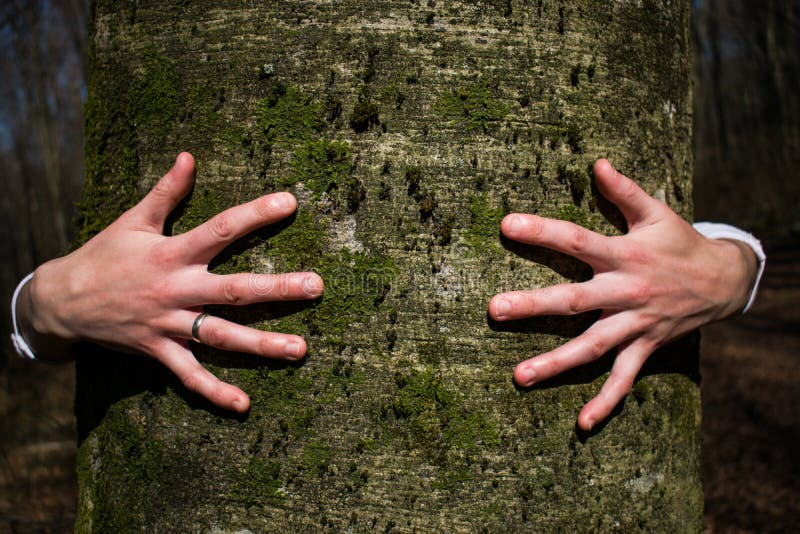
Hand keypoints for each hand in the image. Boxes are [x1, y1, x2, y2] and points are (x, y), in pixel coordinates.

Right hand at [18, 153, 323, 412]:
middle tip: (317, 286)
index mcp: (171, 253)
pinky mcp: (159, 351)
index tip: (291, 203)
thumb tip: (189, 156)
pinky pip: (189, 376)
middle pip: (232, 289)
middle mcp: (175, 289)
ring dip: (261, 344)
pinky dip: (214, 391)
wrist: (63, 301)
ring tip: (300, 349)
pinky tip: (244, 404)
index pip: (220, 229)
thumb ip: (166, 191)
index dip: (255, 215)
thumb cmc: (105, 255)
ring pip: (220, 336)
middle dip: (276, 288)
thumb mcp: (133, 219)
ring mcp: (168, 324)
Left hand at [489, 159, 757, 430]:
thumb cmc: (680, 242)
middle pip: (575, 300)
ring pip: (592, 346)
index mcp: (624, 255)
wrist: (724, 280)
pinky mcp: (645, 347)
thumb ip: (624, 190)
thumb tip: (596, 162)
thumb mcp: (657, 212)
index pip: (577, 240)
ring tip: (518, 376)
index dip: (542, 231)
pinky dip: (605, 401)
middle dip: (534, 305)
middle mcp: (626, 291)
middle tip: (494, 309)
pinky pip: (624, 378)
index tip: (506, 225)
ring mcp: (635, 324)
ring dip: (556, 362)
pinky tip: (581, 422)